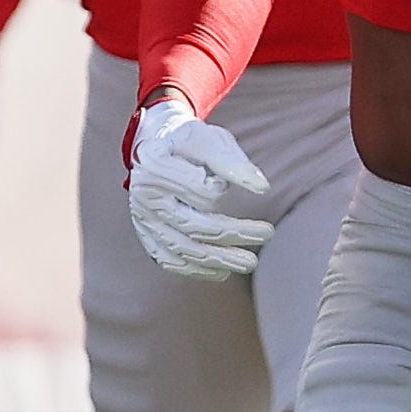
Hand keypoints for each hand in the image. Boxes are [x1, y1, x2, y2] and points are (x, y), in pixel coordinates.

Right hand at [124, 93, 276, 279]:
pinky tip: (222, 272)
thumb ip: (233, 162)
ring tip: (250, 262)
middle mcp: (145, 196)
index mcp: (157, 166)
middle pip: (193, 225)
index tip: (231, 185)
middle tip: (267, 233)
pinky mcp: (147, 235)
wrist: (155, 148)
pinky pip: (169, 261)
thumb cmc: (188, 142)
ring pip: (183, 249)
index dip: (221, 190)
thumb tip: (262, 188)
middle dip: (234, 233)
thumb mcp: (210, 139)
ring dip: (219, 260)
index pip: (199, 191)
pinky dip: (196, 270)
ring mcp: (143, 219)